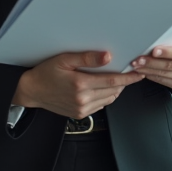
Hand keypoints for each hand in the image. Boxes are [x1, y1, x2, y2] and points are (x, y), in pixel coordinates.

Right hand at [12, 51, 143, 118]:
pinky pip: (101, 105)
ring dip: (117, 89)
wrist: (32, 91)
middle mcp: (83, 98)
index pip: (112, 80)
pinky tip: (106, 88)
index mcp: (80, 84)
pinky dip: (107, 96)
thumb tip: (107, 56)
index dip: (128, 77)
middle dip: (125, 82)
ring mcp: (82, 108)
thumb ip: (87, 58)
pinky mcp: (80, 114)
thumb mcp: (64, 59)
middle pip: (113, 90)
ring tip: (120, 79)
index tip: (139, 73)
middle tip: (133, 72)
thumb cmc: (46, 73)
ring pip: (109, 99)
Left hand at [130, 42, 171, 91]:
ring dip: (148, 69)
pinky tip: (143, 71)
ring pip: (164, 74)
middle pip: (170, 65)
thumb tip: (154, 40)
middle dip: (152, 62)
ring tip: (137, 65)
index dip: (167, 52)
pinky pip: (162, 81)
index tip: (154, 51)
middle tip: (139, 59)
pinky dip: (151, 75)